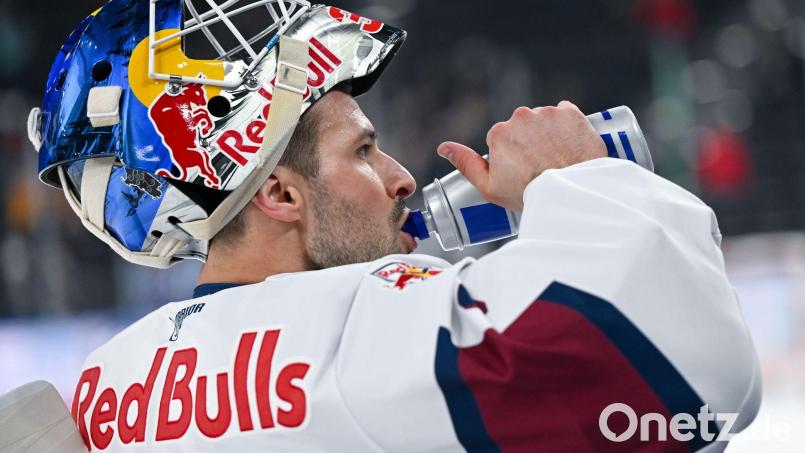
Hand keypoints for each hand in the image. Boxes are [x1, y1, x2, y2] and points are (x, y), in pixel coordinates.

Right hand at [437, 101, 606, 210]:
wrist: (570, 194)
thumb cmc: (528, 194)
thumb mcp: (489, 187)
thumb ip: (466, 163)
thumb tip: (444, 148)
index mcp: (499, 133)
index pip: (502, 139)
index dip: (510, 156)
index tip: (521, 171)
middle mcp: (521, 116)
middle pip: (522, 126)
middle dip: (528, 142)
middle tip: (539, 167)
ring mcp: (548, 113)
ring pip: (543, 120)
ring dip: (547, 134)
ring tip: (555, 159)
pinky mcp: (571, 113)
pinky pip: (565, 115)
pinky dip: (566, 128)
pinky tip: (568, 148)